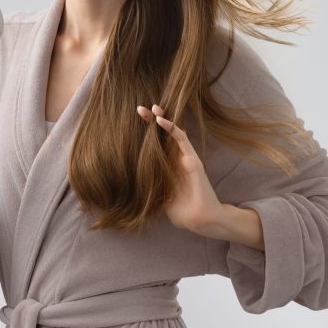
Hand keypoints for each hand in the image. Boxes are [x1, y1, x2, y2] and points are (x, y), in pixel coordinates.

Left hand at [136, 104, 263, 248]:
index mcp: (166, 166)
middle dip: (151, 121)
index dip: (145, 133)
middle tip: (139, 108)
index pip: (155, 144)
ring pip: (173, 133)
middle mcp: (175, 158)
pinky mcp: (192, 159)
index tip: (132, 124)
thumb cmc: (180, 210)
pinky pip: (182, 140)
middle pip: (163, 135)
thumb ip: (149, 185)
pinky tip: (161, 121)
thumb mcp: (158, 195)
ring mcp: (184, 157)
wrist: (199, 219)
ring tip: (153, 107)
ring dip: (162, 119)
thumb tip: (128, 182)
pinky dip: (172, 129)